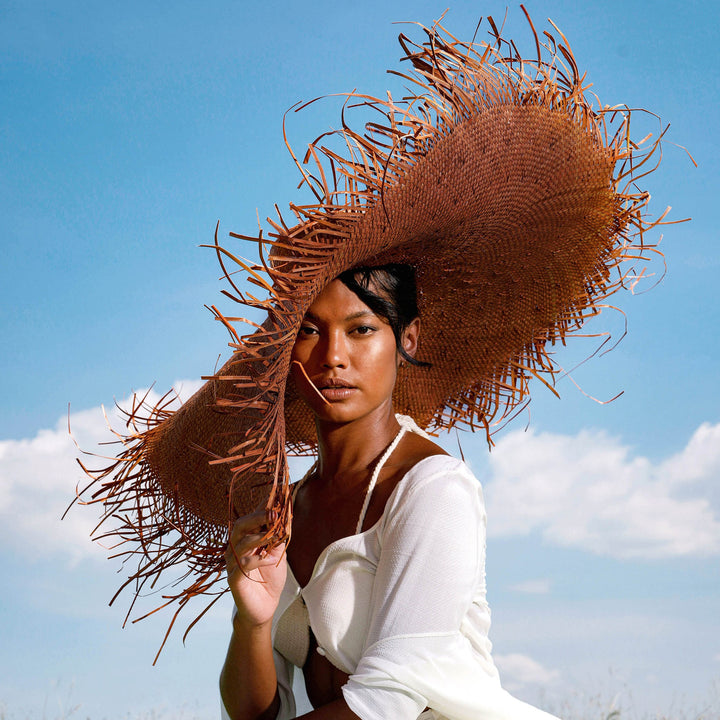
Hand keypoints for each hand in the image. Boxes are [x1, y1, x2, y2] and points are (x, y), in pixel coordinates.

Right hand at [225, 510, 287, 630]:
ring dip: (259, 538)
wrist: (264, 607)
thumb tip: (285, 514)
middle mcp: (236, 547)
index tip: (278, 496)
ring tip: (274, 539)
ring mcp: (232, 563)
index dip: (263, 506)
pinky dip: (259, 559)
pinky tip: (271, 560)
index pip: (251, 517)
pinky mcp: (234, 578)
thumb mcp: (278, 553)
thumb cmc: (270, 578)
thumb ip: (278, 536)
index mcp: (246, 538)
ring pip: (240, 543)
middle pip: (240, 525)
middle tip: (273, 514)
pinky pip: (243, 564)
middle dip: (257, 517)